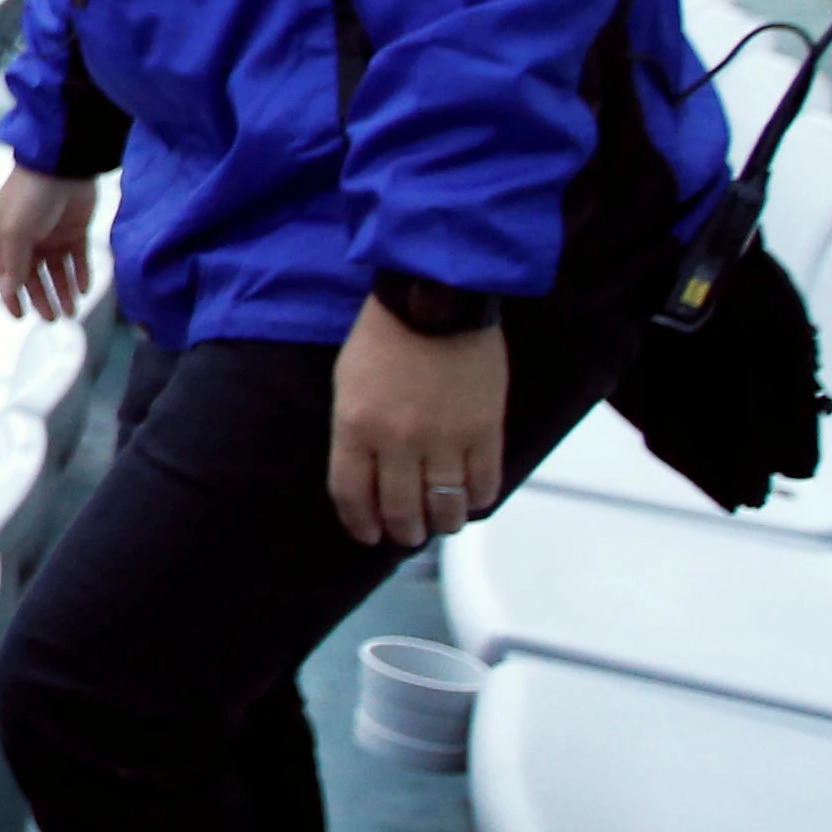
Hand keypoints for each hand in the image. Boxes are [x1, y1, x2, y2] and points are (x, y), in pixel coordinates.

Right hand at [0, 167, 98, 320]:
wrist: (64, 164)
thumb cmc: (30, 195)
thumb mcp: (15, 231)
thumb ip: (13, 263)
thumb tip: (8, 292)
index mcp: (6, 237)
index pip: (6, 273)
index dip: (11, 295)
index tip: (20, 316)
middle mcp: (29, 238)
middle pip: (34, 276)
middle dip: (43, 298)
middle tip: (52, 319)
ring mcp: (53, 234)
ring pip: (58, 270)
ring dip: (63, 290)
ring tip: (71, 311)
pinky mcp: (76, 229)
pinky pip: (78, 257)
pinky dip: (80, 274)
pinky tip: (83, 290)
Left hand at [326, 296, 508, 548]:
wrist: (435, 297)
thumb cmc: (386, 335)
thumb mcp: (347, 383)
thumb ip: (353, 433)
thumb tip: (366, 477)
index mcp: (356, 427)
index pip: (352, 496)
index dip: (360, 524)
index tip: (368, 534)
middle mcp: (398, 441)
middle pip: (400, 511)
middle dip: (403, 532)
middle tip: (408, 533)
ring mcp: (444, 438)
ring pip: (444, 508)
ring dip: (442, 524)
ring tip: (441, 522)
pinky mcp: (484, 430)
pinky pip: (483, 485)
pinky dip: (477, 501)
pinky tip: (470, 499)